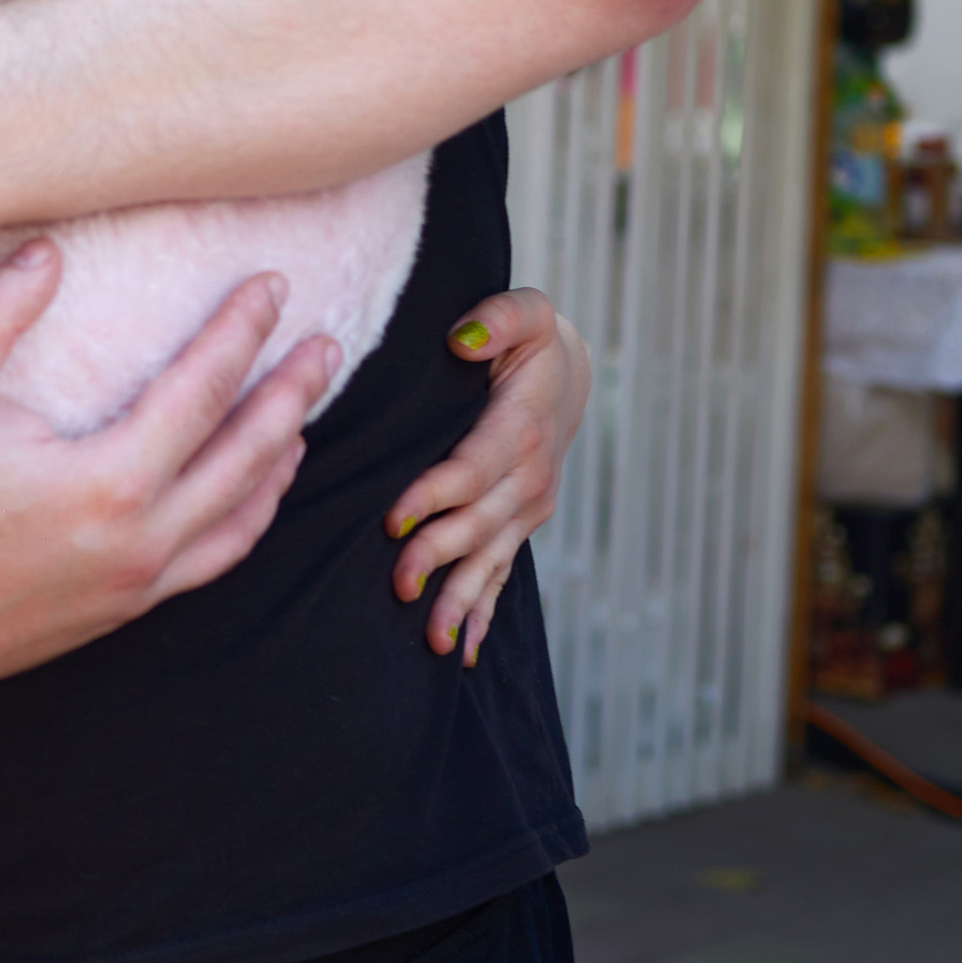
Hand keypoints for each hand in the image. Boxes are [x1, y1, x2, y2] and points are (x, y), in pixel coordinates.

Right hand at [0, 246, 340, 692]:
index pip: (204, 390)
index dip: (244, 331)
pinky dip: (244, 520)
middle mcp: (139, 540)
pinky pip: (209, 563)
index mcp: (107, 481)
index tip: (274, 285)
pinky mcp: (119, 613)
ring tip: (298, 419)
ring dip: (278, 463)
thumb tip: (49, 249)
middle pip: (249, 455)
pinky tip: (246, 493)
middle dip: (293, 394)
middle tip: (325, 347)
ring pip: (242, 520)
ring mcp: (134, 584)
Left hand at [384, 287, 588, 665]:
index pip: (472, 469)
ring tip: (433, 640)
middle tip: (399, 584)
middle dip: (439, 557)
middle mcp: (530, 475)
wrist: (567, 371)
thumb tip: (461, 338)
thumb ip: (498, 317)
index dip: (434, 497)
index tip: (394, 522)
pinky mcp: (521, 524)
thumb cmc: (530, 338)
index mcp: (520, 428)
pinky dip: (483, 613)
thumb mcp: (525, 311)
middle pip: (477, 524)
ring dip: (462, 600)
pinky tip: (461, 651)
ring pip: (489, 559)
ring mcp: (528, 506)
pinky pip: (501, 573)